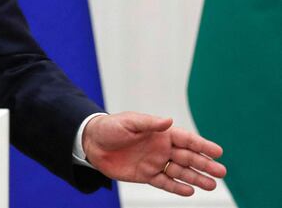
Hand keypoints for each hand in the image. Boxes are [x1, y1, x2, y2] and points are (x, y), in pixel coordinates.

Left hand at [82, 112, 225, 195]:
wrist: (91, 142)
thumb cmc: (110, 128)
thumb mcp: (129, 122)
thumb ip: (149, 123)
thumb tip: (169, 120)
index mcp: (160, 132)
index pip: (185, 139)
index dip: (201, 145)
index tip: (218, 151)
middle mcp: (161, 148)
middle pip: (187, 157)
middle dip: (204, 164)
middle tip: (221, 172)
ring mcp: (155, 162)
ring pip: (180, 172)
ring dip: (196, 178)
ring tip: (211, 185)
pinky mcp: (146, 174)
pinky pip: (164, 182)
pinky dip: (176, 187)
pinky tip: (190, 191)